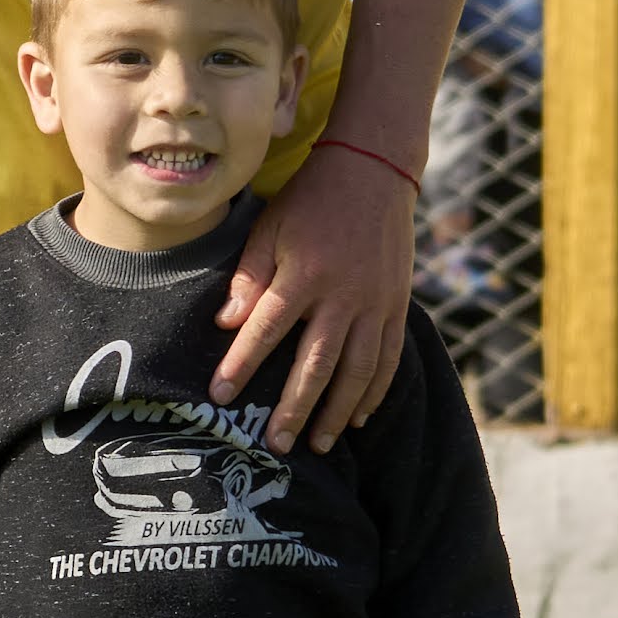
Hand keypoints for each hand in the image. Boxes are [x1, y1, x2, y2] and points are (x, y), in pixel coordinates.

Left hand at [215, 134, 417, 452]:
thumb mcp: (270, 227)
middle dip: (294, 409)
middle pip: (316, 365)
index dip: (241, 365)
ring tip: (319, 444)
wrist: (375, 172)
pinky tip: (361, 416)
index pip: (266, 330)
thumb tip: (226, 323)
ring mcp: (375, 304)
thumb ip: (250, 277)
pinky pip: (389, 358)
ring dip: (337, 413)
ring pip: (358, 372)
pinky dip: (375, 391)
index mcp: (305, 275)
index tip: (220, 396)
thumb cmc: (311, 200)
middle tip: (276, 445)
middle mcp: (343, 296)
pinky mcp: (397, 306)